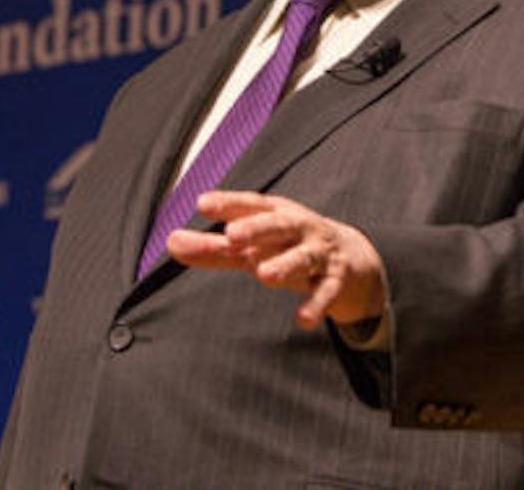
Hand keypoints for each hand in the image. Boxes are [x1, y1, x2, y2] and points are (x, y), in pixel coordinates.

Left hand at [165, 190, 387, 330]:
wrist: (352, 260)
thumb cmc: (288, 247)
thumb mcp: (253, 246)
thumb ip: (213, 248)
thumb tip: (170, 242)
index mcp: (276, 214)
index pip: (251, 205)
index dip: (227, 202)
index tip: (202, 203)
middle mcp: (299, 228)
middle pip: (277, 225)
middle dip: (256, 228)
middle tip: (232, 234)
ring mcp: (319, 252)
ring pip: (303, 256)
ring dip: (286, 264)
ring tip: (265, 275)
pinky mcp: (336, 279)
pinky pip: (326, 292)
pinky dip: (316, 304)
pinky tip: (303, 320)